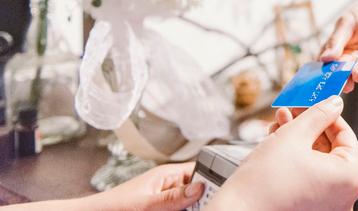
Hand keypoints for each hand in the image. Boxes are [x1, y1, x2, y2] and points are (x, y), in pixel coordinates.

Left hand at [3, 163, 203, 210]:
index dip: (212, 179)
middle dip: (204, 199)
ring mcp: (167, 198)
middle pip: (198, 190)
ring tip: (200, 208)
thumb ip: (174, 197)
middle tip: (209, 207)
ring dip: (194, 207)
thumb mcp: (148, 203)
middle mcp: (170, 184)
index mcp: (168, 174)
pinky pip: (180, 209)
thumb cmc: (115, 206)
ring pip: (190, 203)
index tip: (222, 191)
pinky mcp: (162, 208)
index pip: (200, 170)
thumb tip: (201, 187)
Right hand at [208, 96, 357, 210]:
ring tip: (278, 124)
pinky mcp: (310, 209)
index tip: (315, 103)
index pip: (347, 137)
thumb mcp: (294, 135)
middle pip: (331, 149)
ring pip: (317, 161)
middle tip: (292, 111)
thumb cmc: (265, 182)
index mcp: (349, 179)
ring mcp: (327, 206)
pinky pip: (309, 177)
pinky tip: (278, 142)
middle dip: (308, 126)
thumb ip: (319, 114)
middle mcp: (344, 197)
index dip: (328, 115)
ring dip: (298, 139)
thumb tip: (334, 103)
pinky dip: (296, 159)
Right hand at [319, 6, 357, 91]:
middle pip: (340, 73)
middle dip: (339, 79)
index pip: (325, 64)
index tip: (322, 74)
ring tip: (355, 74)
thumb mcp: (346, 22)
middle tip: (337, 82)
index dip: (323, 70)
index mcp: (335, 50)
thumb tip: (324, 58)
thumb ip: (336, 40)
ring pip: (357, 74)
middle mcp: (348, 60)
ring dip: (355, 76)